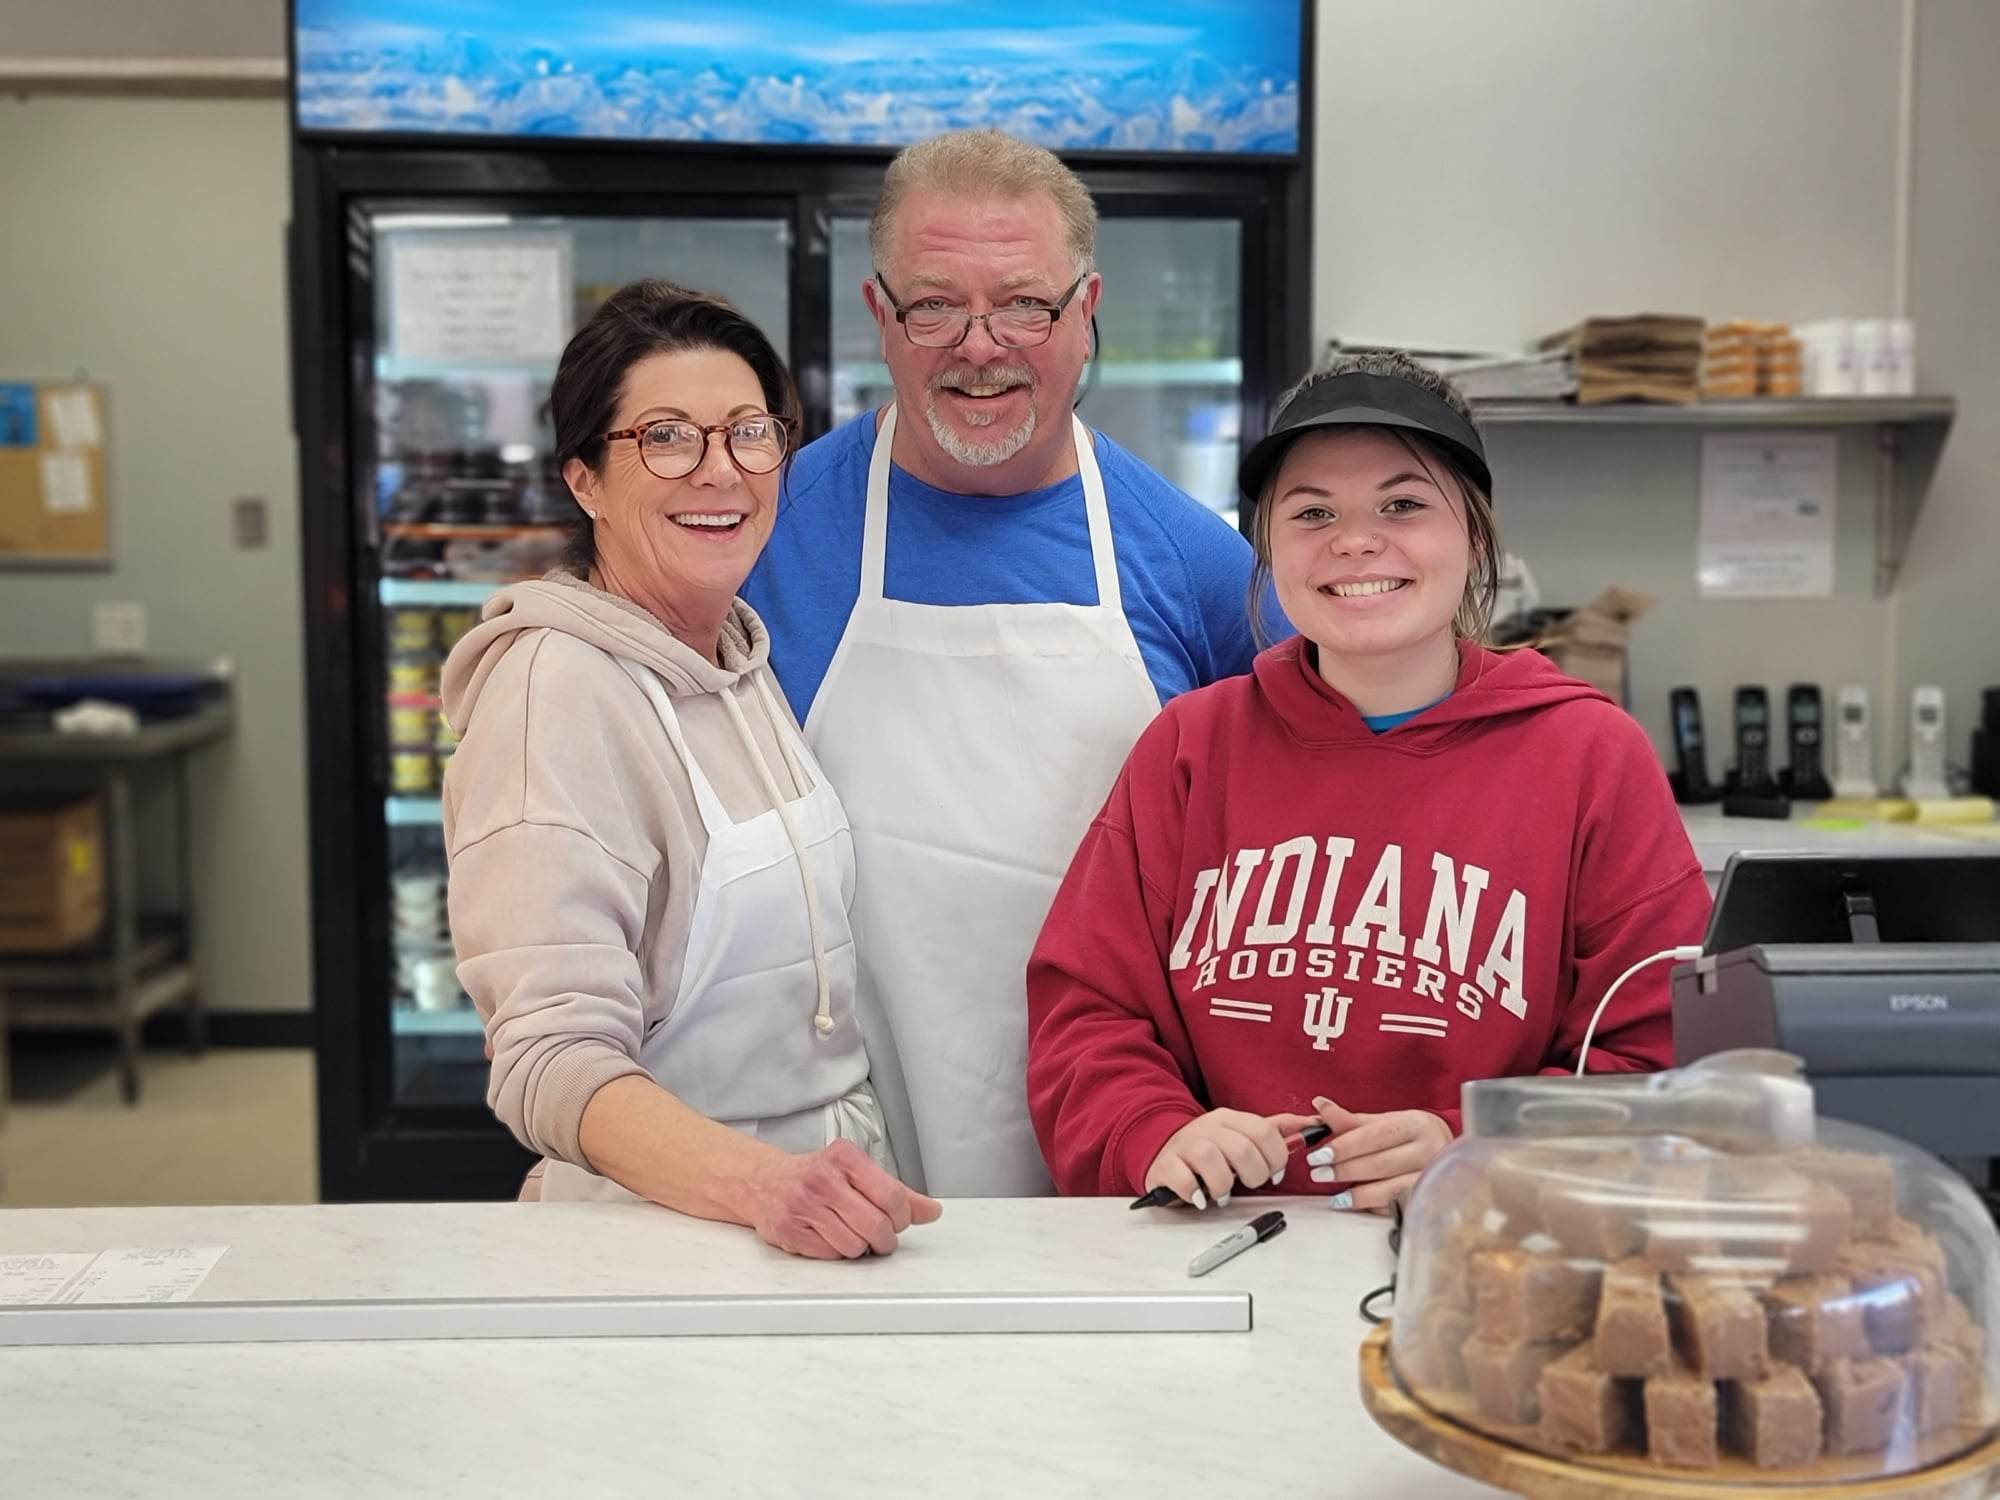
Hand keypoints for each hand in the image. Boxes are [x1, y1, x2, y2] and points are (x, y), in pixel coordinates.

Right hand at [746, 1138, 942, 1259]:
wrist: (764, 1182)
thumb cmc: (817, 1176)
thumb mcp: (857, 1172)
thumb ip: (897, 1192)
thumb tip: (932, 1211)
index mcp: (845, 1157)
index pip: (892, 1197)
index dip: (903, 1218)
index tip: (899, 1221)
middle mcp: (823, 1178)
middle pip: (876, 1225)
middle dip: (885, 1239)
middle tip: (881, 1237)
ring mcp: (804, 1206)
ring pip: (854, 1245)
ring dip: (860, 1248)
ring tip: (852, 1234)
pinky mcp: (790, 1231)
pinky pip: (831, 1255)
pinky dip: (838, 1253)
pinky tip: (831, 1237)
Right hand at [1144, 1109, 1320, 1207]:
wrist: (1161, 1148)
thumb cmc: (1209, 1147)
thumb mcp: (1241, 1132)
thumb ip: (1276, 1129)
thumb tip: (1314, 1123)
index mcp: (1230, 1119)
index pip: (1264, 1132)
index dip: (1276, 1158)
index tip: (1274, 1174)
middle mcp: (1207, 1128)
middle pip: (1242, 1147)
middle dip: (1253, 1174)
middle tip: (1248, 1184)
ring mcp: (1184, 1145)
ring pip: (1210, 1158)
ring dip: (1223, 1184)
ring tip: (1223, 1195)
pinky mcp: (1165, 1166)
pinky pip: (1181, 1177)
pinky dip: (1194, 1191)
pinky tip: (1200, 1198)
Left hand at [1306, 1095, 1451, 1212]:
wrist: (1450, 1153)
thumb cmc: (1411, 1136)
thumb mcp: (1386, 1122)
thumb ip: (1352, 1120)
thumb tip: (1319, 1105)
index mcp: (1416, 1124)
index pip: (1374, 1136)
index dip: (1343, 1147)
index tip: (1318, 1155)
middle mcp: (1430, 1149)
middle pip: (1380, 1164)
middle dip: (1345, 1171)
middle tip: (1319, 1175)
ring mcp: (1433, 1177)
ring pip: (1390, 1189)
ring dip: (1358, 1195)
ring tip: (1336, 1198)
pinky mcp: (1431, 1199)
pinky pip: (1398, 1206)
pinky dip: (1375, 1207)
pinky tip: (1358, 1206)